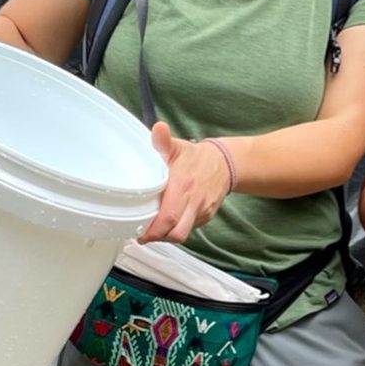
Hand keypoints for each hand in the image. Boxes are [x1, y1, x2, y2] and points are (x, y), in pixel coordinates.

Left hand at [139, 122, 231, 242]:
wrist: (226, 163)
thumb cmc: (197, 158)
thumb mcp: (178, 147)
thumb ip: (164, 141)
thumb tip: (158, 128)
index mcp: (184, 186)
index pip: (168, 216)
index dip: (152, 229)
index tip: (139, 231)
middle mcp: (194, 201)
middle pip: (176, 232)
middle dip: (157, 237)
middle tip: (143, 234)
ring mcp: (202, 211)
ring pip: (183, 234)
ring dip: (167, 236)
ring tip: (154, 230)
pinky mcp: (206, 216)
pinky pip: (190, 229)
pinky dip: (177, 230)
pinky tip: (168, 223)